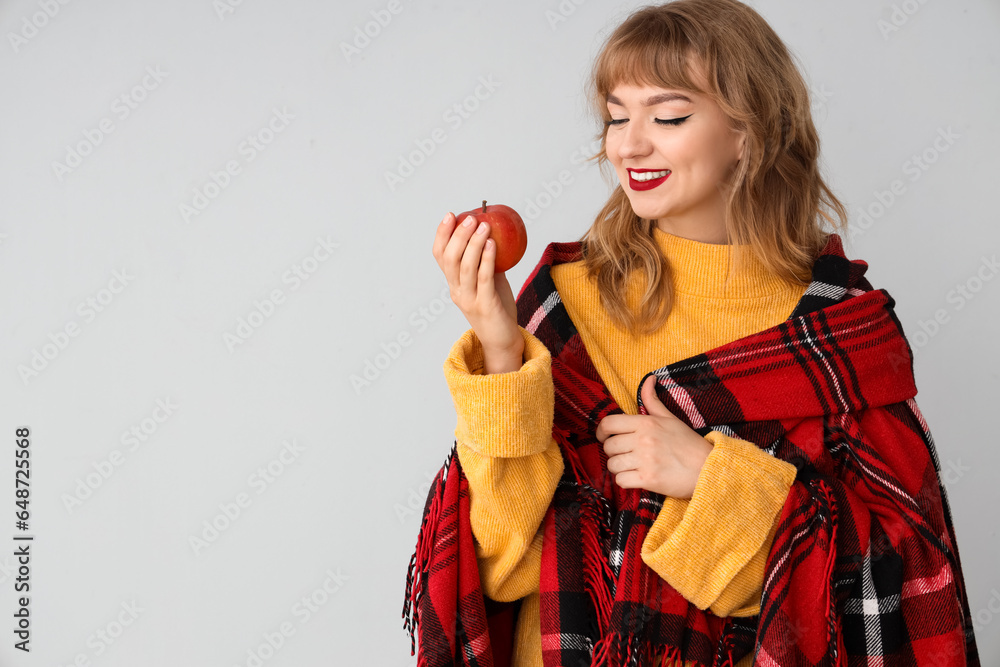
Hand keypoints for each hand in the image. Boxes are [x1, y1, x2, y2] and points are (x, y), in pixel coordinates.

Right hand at [432, 211, 520, 353]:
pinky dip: (487, 259)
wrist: (502, 340)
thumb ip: (486, 261)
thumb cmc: (496, 307)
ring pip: (465, 267)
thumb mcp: (488, 280)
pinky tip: (493, 244)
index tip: (450, 214)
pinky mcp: (485, 306)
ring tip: (484, 225)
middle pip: (450, 259)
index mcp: (453, 284)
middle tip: (471, 218)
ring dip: (474, 243)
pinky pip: (484, 278)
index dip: (442, 234)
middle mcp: (457, 291)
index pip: (440, 256)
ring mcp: (469, 299)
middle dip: (458, 235)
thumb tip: (492, 231)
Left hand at [595, 375, 713, 498]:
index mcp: (646, 423)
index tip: (604, 437)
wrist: (709, 469)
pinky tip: (636, 477)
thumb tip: (648, 379)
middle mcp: (643, 440)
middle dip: (613, 452)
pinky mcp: (648, 479)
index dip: (601, 431)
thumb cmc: (689, 444)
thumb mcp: (670, 419)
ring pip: (612, 465)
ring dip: (618, 468)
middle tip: (625, 454)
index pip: (609, 423)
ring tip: (632, 466)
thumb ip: (652, 401)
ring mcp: (645, 460)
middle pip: (608, 446)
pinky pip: (620, 481)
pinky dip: (625, 481)